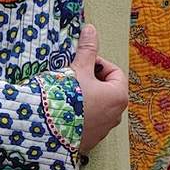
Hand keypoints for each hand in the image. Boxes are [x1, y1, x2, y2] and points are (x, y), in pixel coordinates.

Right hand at [70, 23, 127, 153]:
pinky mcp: (90, 140)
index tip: (82, 63)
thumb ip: (87, 49)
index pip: (114, 72)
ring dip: (87, 98)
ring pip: (98, 106)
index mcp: (119, 96)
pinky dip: (80, 114)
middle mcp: (116, 115)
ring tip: (68, 94)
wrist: (49, 129)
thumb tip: (91, 29)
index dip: (98, 64)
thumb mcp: (78, 69)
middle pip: (107, 90)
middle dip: (92, 81)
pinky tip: (65, 109)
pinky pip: (89, 122)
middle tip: (74, 77)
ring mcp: (104, 130)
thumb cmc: (68, 97)